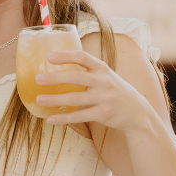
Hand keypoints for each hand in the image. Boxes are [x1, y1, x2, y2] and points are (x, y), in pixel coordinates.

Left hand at [32, 50, 155, 130]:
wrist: (137, 111)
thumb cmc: (115, 91)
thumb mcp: (106, 76)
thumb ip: (88, 72)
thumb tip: (59, 69)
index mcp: (102, 69)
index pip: (83, 57)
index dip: (66, 56)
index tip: (49, 57)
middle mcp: (103, 81)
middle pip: (76, 77)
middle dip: (55, 77)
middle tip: (38, 79)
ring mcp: (104, 98)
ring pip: (75, 98)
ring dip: (55, 99)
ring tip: (39, 99)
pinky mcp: (103, 114)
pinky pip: (80, 116)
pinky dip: (64, 118)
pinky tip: (50, 119)